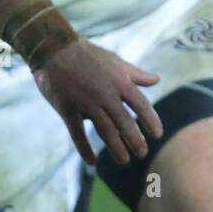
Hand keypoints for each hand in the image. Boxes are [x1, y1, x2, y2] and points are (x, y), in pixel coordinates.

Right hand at [33, 38, 162, 166]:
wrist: (54, 49)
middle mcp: (106, 94)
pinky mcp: (68, 109)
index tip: (158, 134)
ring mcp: (87, 103)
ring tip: (125, 161)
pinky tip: (92, 161)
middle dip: (135, 140)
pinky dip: (85, 149)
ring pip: (105, 131)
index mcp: (120, 82)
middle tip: (143, 153)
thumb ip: (136, 74)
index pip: (141, 105)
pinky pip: (78, 134)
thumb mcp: (116, 61)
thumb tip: (156, 80)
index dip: (151, 121)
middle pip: (125, 122)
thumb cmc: (88, 54)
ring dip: (116, 148)